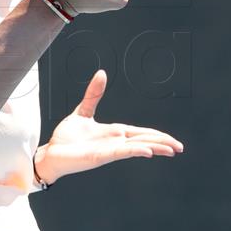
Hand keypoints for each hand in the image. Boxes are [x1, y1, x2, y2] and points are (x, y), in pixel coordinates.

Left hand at [34, 69, 183, 184]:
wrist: (51, 153)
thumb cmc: (65, 138)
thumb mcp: (82, 111)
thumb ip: (93, 94)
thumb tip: (102, 73)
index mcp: (113, 132)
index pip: (140, 132)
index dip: (156, 135)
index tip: (171, 140)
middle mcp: (114, 142)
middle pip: (143, 140)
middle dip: (162, 143)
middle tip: (179, 147)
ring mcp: (108, 150)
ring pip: (137, 148)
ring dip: (154, 148)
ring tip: (171, 150)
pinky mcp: (100, 157)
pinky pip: (120, 153)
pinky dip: (134, 151)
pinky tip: (147, 151)